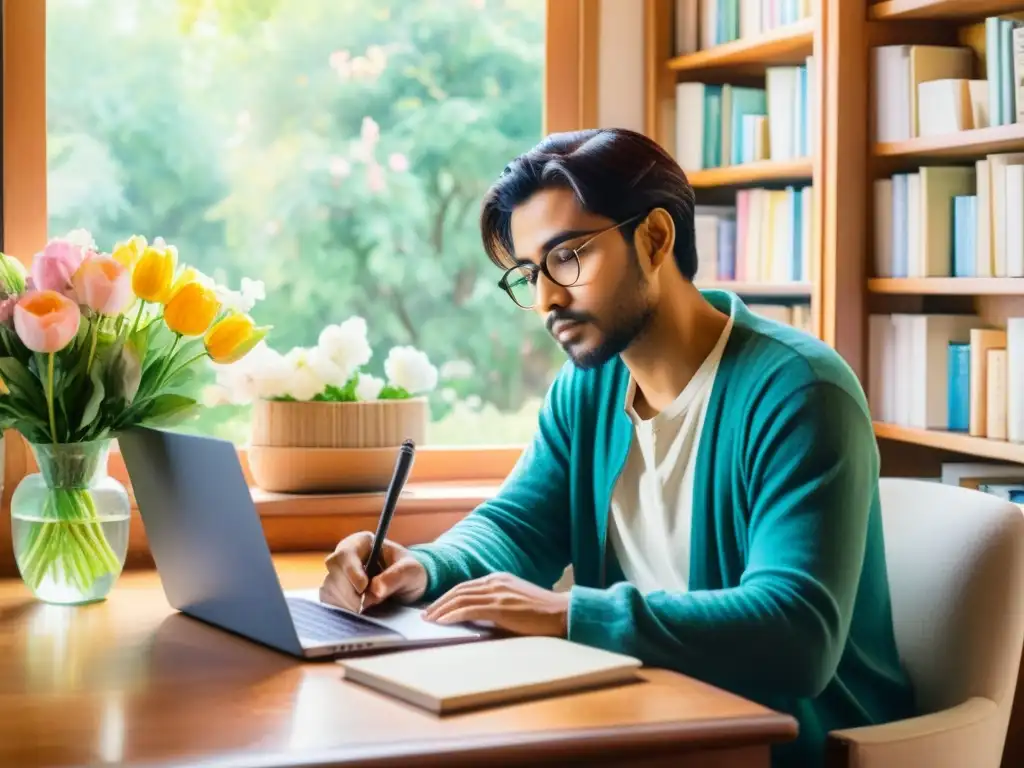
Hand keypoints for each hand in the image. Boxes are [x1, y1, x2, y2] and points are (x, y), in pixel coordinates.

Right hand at [319, 531, 426, 611]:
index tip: (363, 587)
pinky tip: (358, 613)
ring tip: (366, 610)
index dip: (351, 570)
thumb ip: (395, 577)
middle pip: (334, 571)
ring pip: (329, 587)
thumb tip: (375, 589)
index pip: (346, 553)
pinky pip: (329, 601)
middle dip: (349, 591)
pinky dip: (341, 609)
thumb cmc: (409, 571)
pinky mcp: (336, 592)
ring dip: (346, 602)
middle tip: (365, 606)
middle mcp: (347, 557)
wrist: (408, 587)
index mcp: (362, 542)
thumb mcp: (410, 571)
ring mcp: (339, 575)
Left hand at [421, 573, 568, 636]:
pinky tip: (443, 622)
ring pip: (460, 598)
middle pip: (458, 590)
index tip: (436, 608)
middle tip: (425, 615)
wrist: (562, 613)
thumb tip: (476, 616)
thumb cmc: (542, 612)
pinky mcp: (500, 607)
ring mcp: (498, 593)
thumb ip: (497, 602)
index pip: (465, 586)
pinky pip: (469, 609)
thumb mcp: (515, 600)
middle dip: (439, 603)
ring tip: (429, 620)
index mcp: (499, 579)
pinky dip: (453, 615)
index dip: (448, 597)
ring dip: (441, 610)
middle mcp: (496, 582)